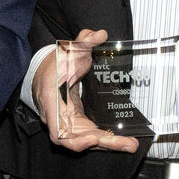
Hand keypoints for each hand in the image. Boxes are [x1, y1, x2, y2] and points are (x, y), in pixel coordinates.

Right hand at [32, 30, 138, 154]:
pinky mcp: (78, 123)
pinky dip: (107, 139)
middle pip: (79, 141)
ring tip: (131, 144)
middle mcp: (59, 118)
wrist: (47, 73)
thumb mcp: (67, 50)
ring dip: (110, 144)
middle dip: (104, 144)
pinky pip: (92, 135)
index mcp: (52, 102)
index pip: (58, 131)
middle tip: (128, 144)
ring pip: (88, 140)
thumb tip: (99, 34)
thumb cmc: (55, 65)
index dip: (75, 139)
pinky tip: (123, 139)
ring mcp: (68, 123)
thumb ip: (83, 41)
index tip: (93, 137)